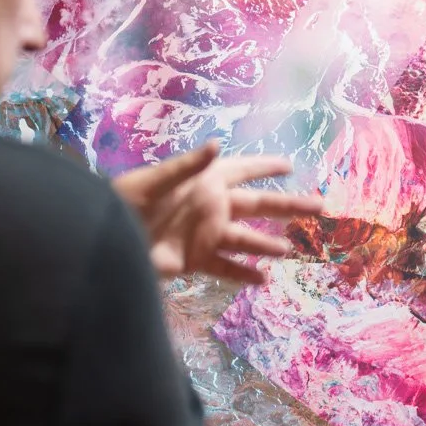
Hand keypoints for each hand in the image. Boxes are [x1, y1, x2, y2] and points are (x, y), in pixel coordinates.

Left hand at [113, 142, 322, 283]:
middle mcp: (212, 206)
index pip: (244, 169)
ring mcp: (206, 234)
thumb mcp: (154, 180)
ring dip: (267, 244)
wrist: (105, 237)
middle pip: (259, 205)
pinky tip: (263, 279)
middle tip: (320, 207)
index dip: (266, 166)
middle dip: (289, 205)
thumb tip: (216, 146)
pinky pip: (225, 267)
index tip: (291, 165)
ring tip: (289, 251)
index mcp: (205, 181)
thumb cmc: (124, 200)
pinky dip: (243, 274)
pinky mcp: (195, 259)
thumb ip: (186, 167)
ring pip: (247, 239)